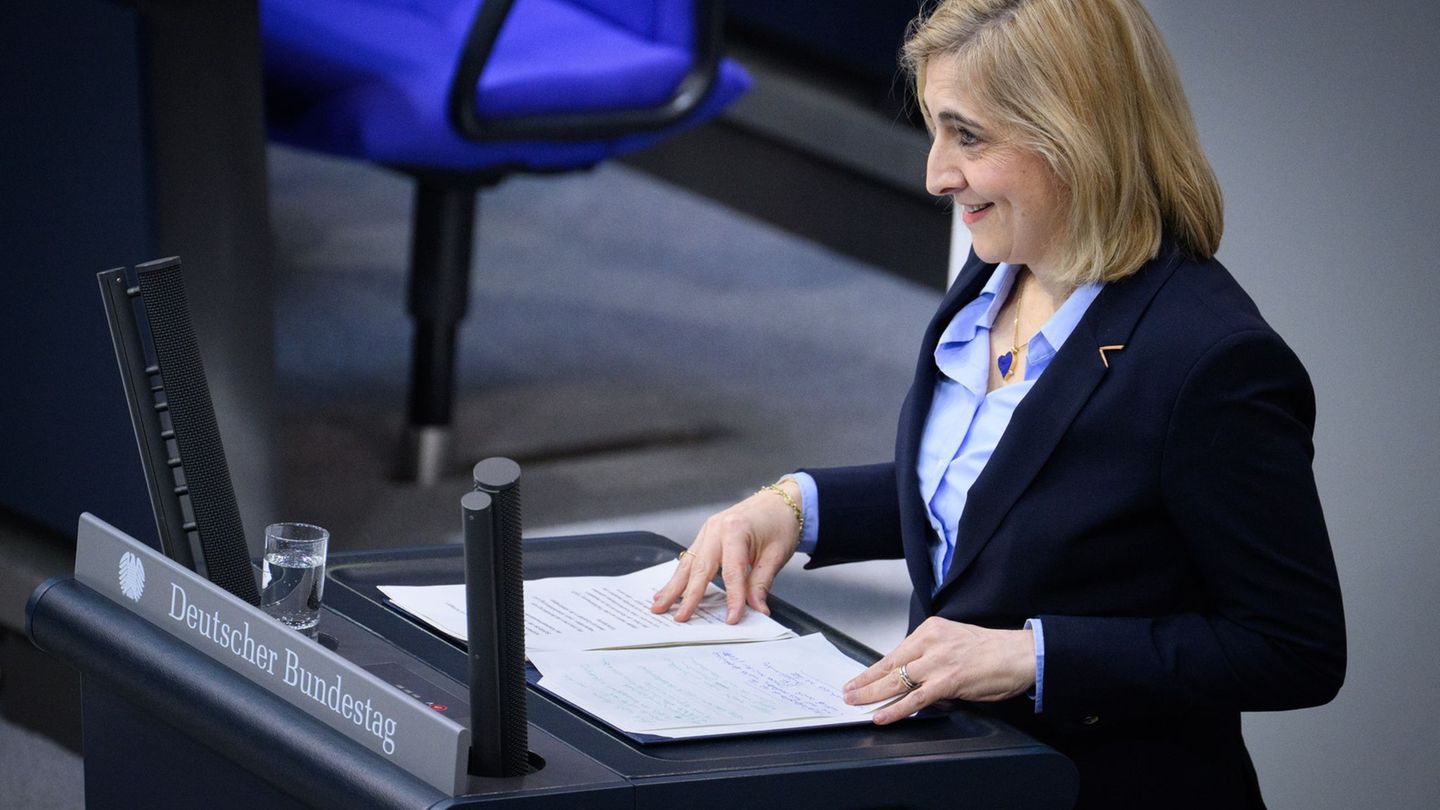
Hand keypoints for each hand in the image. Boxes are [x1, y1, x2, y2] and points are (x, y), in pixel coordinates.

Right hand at [650, 481, 802, 623]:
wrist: (780, 501)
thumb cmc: (780, 522)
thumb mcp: (776, 555)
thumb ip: (761, 584)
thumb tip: (756, 609)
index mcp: (735, 530)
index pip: (732, 572)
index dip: (732, 598)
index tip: (731, 619)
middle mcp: (716, 528)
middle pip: (699, 568)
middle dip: (688, 595)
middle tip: (678, 617)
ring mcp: (708, 530)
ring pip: (688, 563)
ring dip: (674, 586)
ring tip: (659, 605)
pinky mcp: (706, 535)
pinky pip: (690, 558)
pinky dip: (680, 576)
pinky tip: (669, 589)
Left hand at [843, 617, 1035, 723]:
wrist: (1019, 654)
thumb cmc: (991, 651)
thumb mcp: (953, 642)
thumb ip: (930, 656)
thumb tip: (910, 676)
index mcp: (931, 630)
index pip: (895, 652)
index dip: (873, 668)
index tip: (858, 678)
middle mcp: (930, 641)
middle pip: (889, 664)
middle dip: (864, 680)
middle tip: (848, 690)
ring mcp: (938, 661)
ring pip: (897, 679)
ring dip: (872, 693)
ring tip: (856, 701)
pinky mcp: (948, 680)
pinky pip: (915, 698)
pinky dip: (895, 708)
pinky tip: (882, 715)